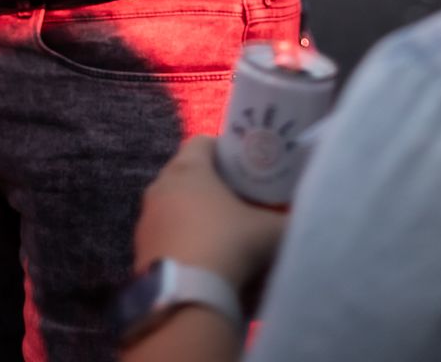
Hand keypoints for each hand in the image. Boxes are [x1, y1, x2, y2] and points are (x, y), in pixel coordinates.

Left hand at [134, 136, 288, 296]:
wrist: (186, 297)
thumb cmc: (227, 245)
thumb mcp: (269, 231)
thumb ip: (286, 220)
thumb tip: (301, 219)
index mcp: (188, 169)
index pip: (202, 142)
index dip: (223, 151)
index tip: (242, 168)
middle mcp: (160, 186)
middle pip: (184, 173)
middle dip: (208, 184)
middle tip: (234, 201)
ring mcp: (146, 219)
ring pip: (171, 205)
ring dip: (190, 214)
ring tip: (217, 234)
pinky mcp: (139, 250)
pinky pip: (163, 236)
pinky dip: (179, 241)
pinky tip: (199, 260)